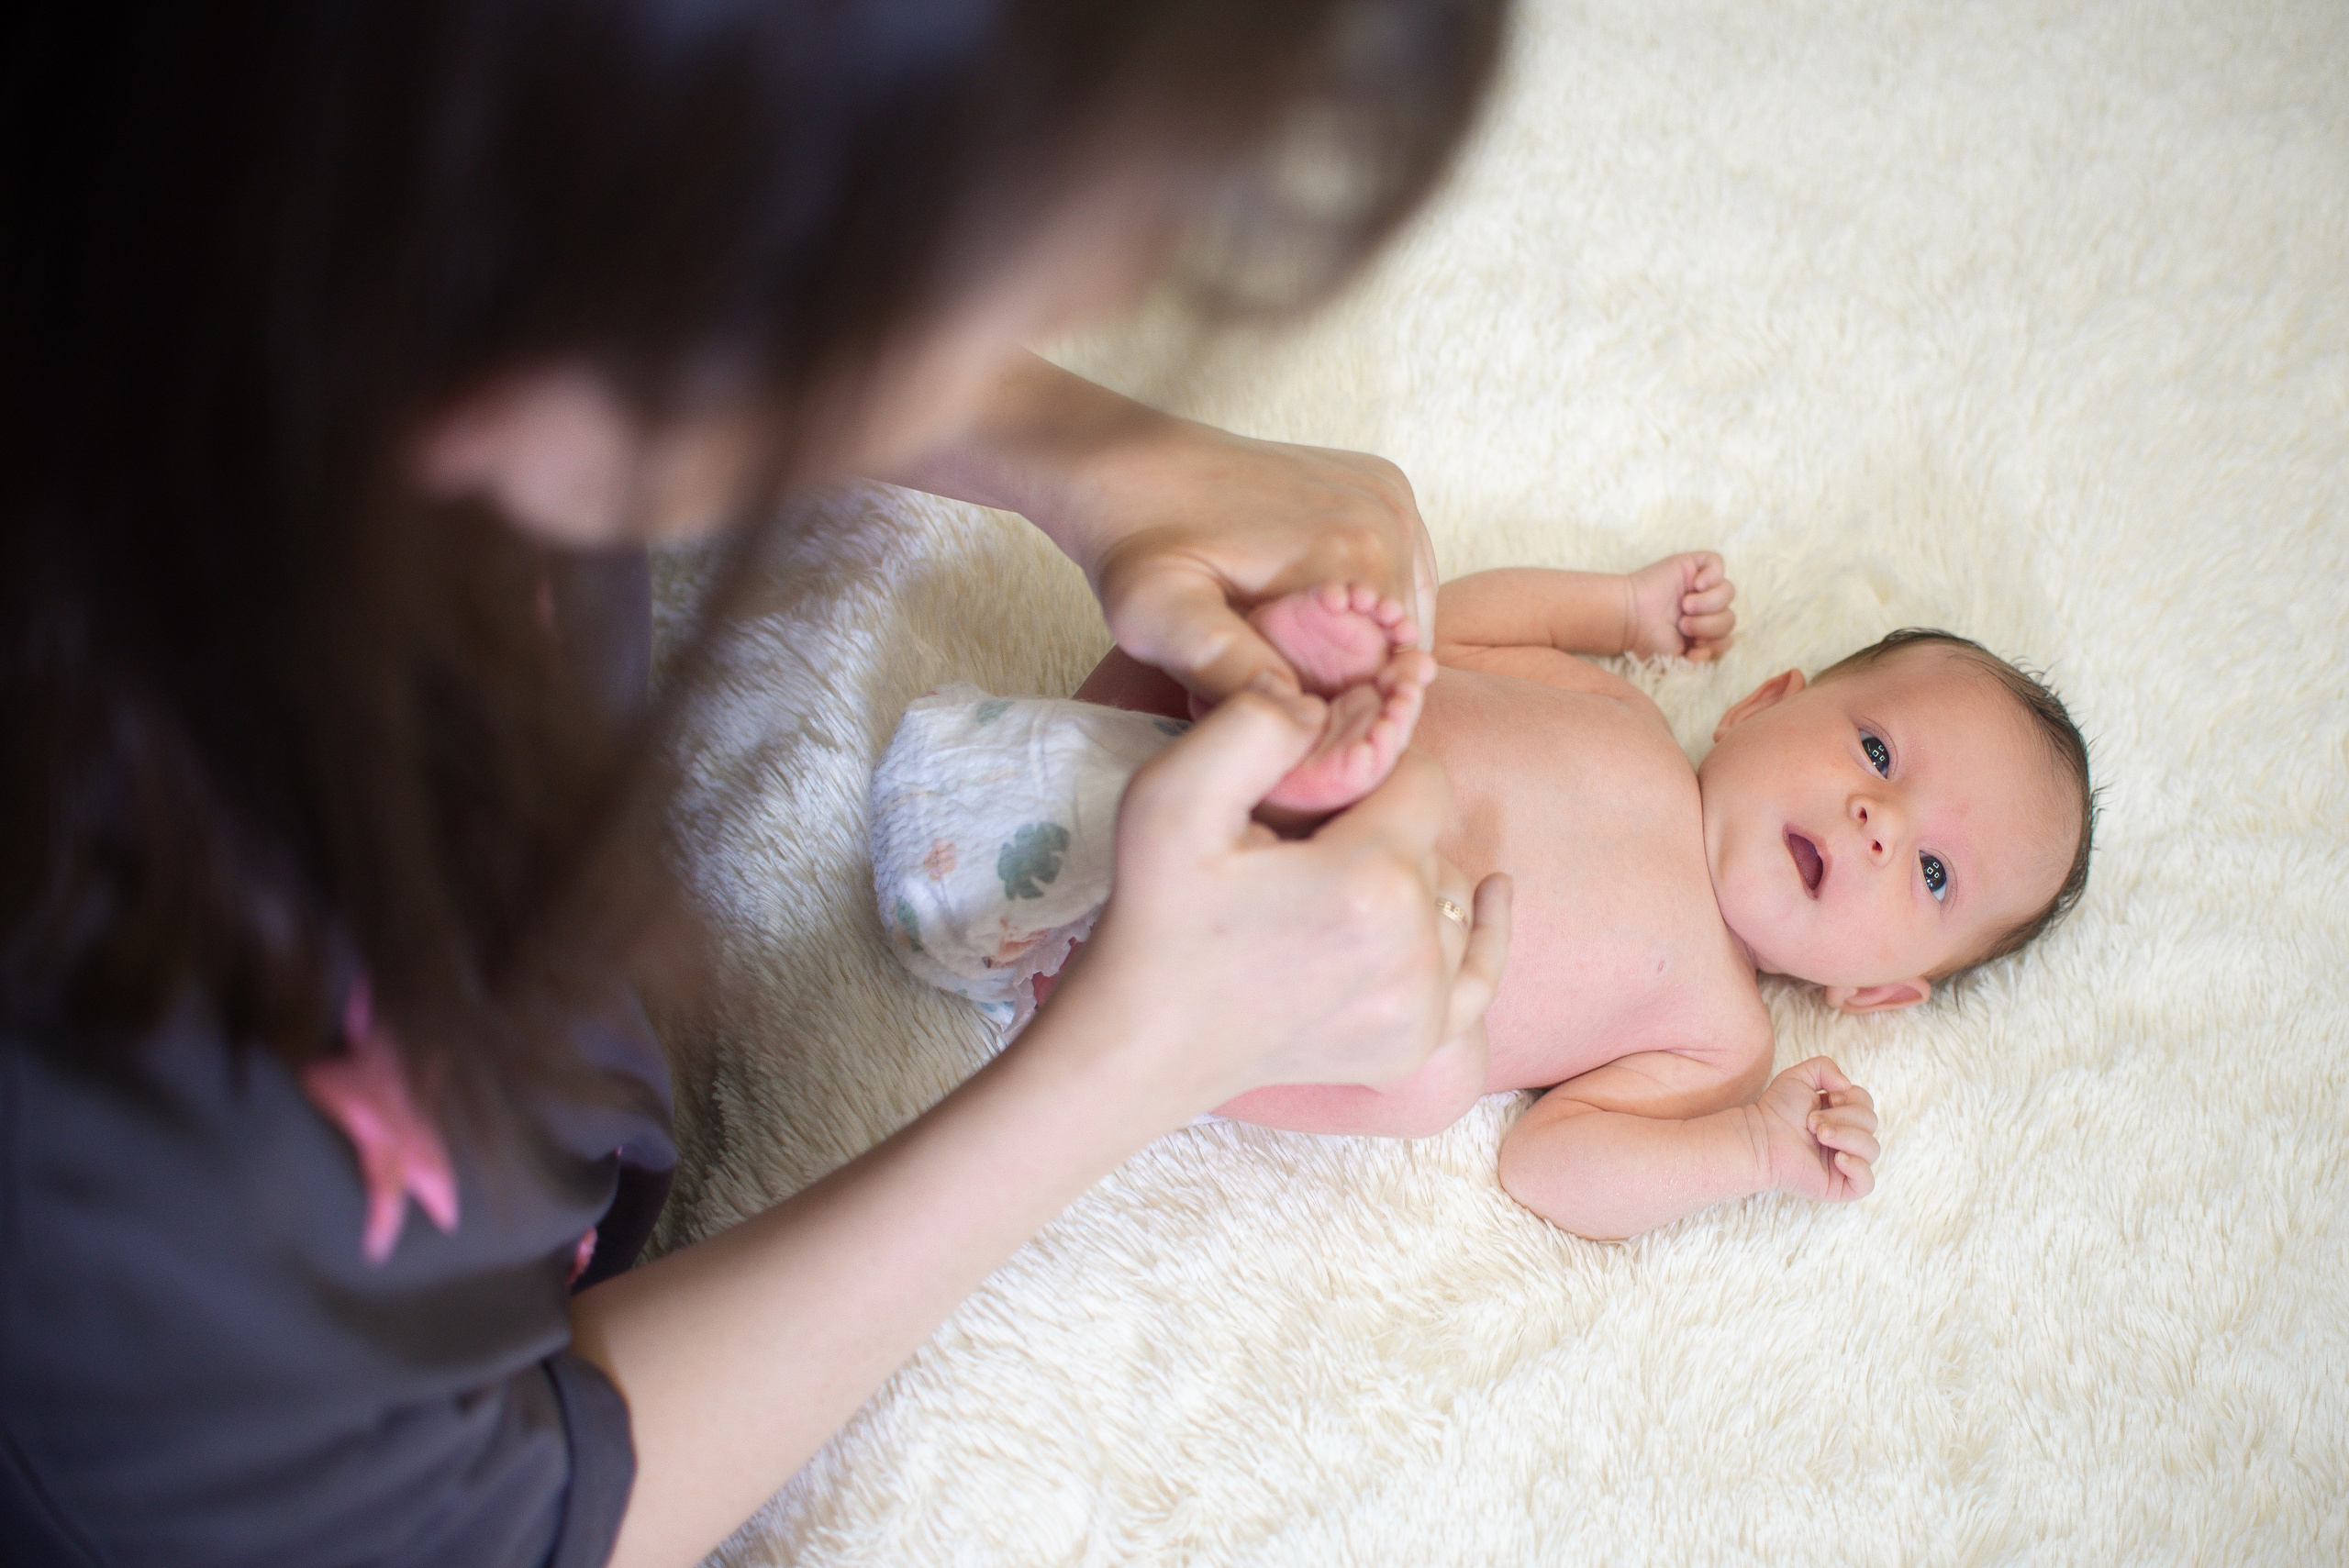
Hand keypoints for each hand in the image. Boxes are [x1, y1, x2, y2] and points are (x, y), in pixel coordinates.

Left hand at [891, 357, 1436, 702]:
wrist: (1126, 462)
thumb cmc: (1133, 542)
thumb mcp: (1156, 615)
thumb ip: (1224, 666)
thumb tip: (1294, 715)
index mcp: (1354, 553)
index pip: (1393, 671)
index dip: (1342, 706)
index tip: (1282, 708)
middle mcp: (1388, 516)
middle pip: (1403, 639)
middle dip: (1352, 672)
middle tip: (1276, 679)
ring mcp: (1390, 494)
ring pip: (1405, 608)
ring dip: (1361, 638)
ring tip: (1286, 645)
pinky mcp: (1381, 484)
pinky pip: (1400, 569)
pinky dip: (1365, 600)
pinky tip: (1306, 610)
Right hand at [1052, 679, 1511, 1108]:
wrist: (1137, 1048)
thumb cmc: (1152, 920)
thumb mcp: (1168, 797)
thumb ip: (1252, 725)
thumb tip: (1321, 709)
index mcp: (1368, 880)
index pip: (1418, 775)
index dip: (1367, 765)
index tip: (1311, 784)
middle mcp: (1413, 949)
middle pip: (1430, 837)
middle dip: (1377, 823)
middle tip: (1300, 844)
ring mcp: (1420, 1007)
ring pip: (1448, 896)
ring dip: (1404, 876)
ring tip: (1330, 883)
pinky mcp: (1413, 1045)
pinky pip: (1482, 975)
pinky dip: (1486, 932)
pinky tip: (1490, 893)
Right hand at [1622, 551, 1734, 660]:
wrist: (1630, 617)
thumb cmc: (1647, 638)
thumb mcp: (1675, 659)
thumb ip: (1697, 659)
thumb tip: (1707, 651)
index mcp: (1702, 630)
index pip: (1727, 636)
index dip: (1717, 642)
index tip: (1695, 646)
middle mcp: (1704, 608)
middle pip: (1730, 617)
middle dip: (1710, 625)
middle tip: (1684, 625)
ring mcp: (1700, 585)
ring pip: (1728, 591)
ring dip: (1710, 603)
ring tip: (1686, 606)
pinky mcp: (1692, 565)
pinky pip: (1717, 563)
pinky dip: (1712, 575)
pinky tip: (1696, 585)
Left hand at [1754, 1057, 1878, 1202]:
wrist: (1759, 1138)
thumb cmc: (1776, 1109)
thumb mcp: (1799, 1076)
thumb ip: (1825, 1067)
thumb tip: (1847, 1086)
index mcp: (1843, 1116)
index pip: (1868, 1104)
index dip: (1851, 1099)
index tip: (1827, 1099)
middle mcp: (1848, 1139)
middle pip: (1871, 1123)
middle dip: (1842, 1117)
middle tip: (1812, 1121)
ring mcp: (1846, 1164)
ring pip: (1872, 1149)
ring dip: (1846, 1136)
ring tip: (1818, 1135)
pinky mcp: (1840, 1186)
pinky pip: (1867, 1182)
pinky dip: (1857, 1167)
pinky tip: (1837, 1159)